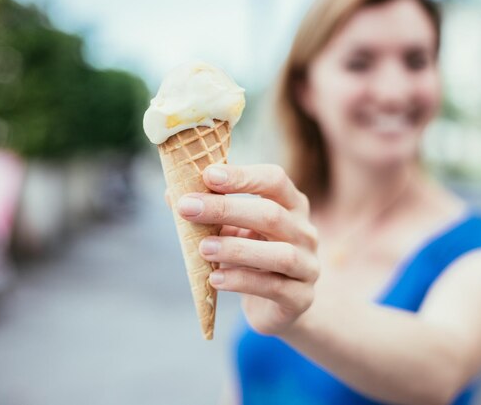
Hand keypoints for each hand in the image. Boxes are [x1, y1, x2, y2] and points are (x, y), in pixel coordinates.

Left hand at [175, 164, 319, 335]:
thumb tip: (172, 193)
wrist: (277, 305)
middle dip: (226, 209)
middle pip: (271, 214)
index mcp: (291, 205)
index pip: (275, 180)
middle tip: (187, 208)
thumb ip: (209, 213)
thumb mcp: (232, 230)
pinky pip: (274, 287)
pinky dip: (242, 281)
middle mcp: (305, 232)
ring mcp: (308, 266)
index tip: (207, 175)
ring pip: (279, 254)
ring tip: (202, 248)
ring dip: (236, 249)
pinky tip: (215, 279)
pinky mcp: (301, 298)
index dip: (243, 176)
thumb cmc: (252, 258)